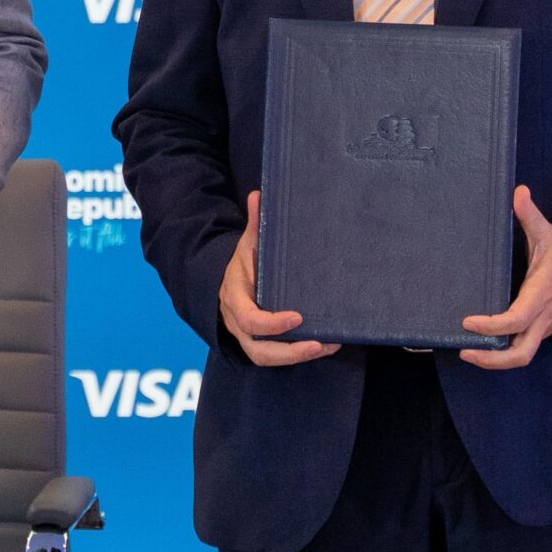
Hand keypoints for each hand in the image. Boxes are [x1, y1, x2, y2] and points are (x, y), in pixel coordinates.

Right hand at [219, 191, 337, 365]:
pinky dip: (300, 354)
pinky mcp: (260, 344)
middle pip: (258, 348)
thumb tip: (258, 194)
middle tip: (318, 343)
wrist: (225, 282)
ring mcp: (247, 337)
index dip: (271, 323)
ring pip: (266, 357)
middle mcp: (237, 322)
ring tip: (327, 345)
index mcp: (235, 297)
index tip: (297, 316)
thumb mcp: (246, 244)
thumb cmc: (242, 263)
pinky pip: (275, 357)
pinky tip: (326, 344)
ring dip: (297, 356)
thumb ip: (255, 224)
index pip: (249, 319)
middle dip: (289, 351)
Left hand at [460, 185, 551, 367]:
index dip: (492, 325)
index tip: (468, 321)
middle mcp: (543, 317)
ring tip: (468, 351)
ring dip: (495, 360)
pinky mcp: (543, 331)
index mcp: (542, 294)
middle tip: (463, 351)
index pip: (516, 319)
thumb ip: (530, 216)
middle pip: (521, 353)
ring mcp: (545, 327)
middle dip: (492, 360)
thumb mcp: (549, 234)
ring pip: (522, 355)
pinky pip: (523, 347)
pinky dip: (504, 351)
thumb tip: (518, 192)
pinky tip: (483, 344)